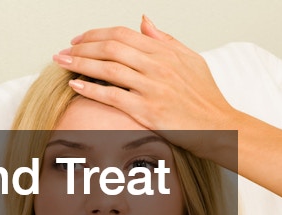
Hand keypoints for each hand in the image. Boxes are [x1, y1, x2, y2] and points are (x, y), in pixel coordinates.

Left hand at [53, 16, 241, 161]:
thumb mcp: (190, 59)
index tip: (78, 40)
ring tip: (61, 63)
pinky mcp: (147, 111)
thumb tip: (144, 21)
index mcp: (164, 51)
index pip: (122, 34)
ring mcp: (152, 88)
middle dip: (81, 47)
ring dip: (80, 64)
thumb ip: (164, 39)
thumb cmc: (204, 95)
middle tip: (62, 51)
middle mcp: (157, 66)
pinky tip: (74, 85)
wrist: (219, 126)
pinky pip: (112, 97)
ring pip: (108, 69)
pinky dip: (90, 89)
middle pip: (110, 48)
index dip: (95, 35)